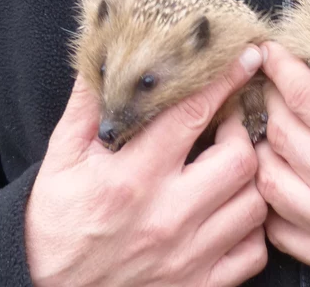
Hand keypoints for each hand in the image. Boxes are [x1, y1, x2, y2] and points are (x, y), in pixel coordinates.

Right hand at [25, 46, 268, 286]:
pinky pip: (254, 253)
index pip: (192, 115)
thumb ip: (88, 105)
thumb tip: (107, 54)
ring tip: (232, 164)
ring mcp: (187, 256)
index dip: (224, 80)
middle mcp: (167, 217)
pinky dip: (251, 230)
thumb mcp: (62, 157)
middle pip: (239, 159)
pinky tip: (231, 212)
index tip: (244, 57)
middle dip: (241, 131)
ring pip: (254, 205)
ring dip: (250, 179)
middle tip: (230, 121)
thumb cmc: (55, 222)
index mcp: (132, 177)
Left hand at [256, 0, 309, 286]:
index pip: (307, 101)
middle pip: (281, 134)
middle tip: (272, 79)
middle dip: (269, 98)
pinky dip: (271, 199)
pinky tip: (283, 173)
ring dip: (264, 147)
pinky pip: (279, 228)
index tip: (272, 50)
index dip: (282, 69)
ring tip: (272, 122)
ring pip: (270, 181)